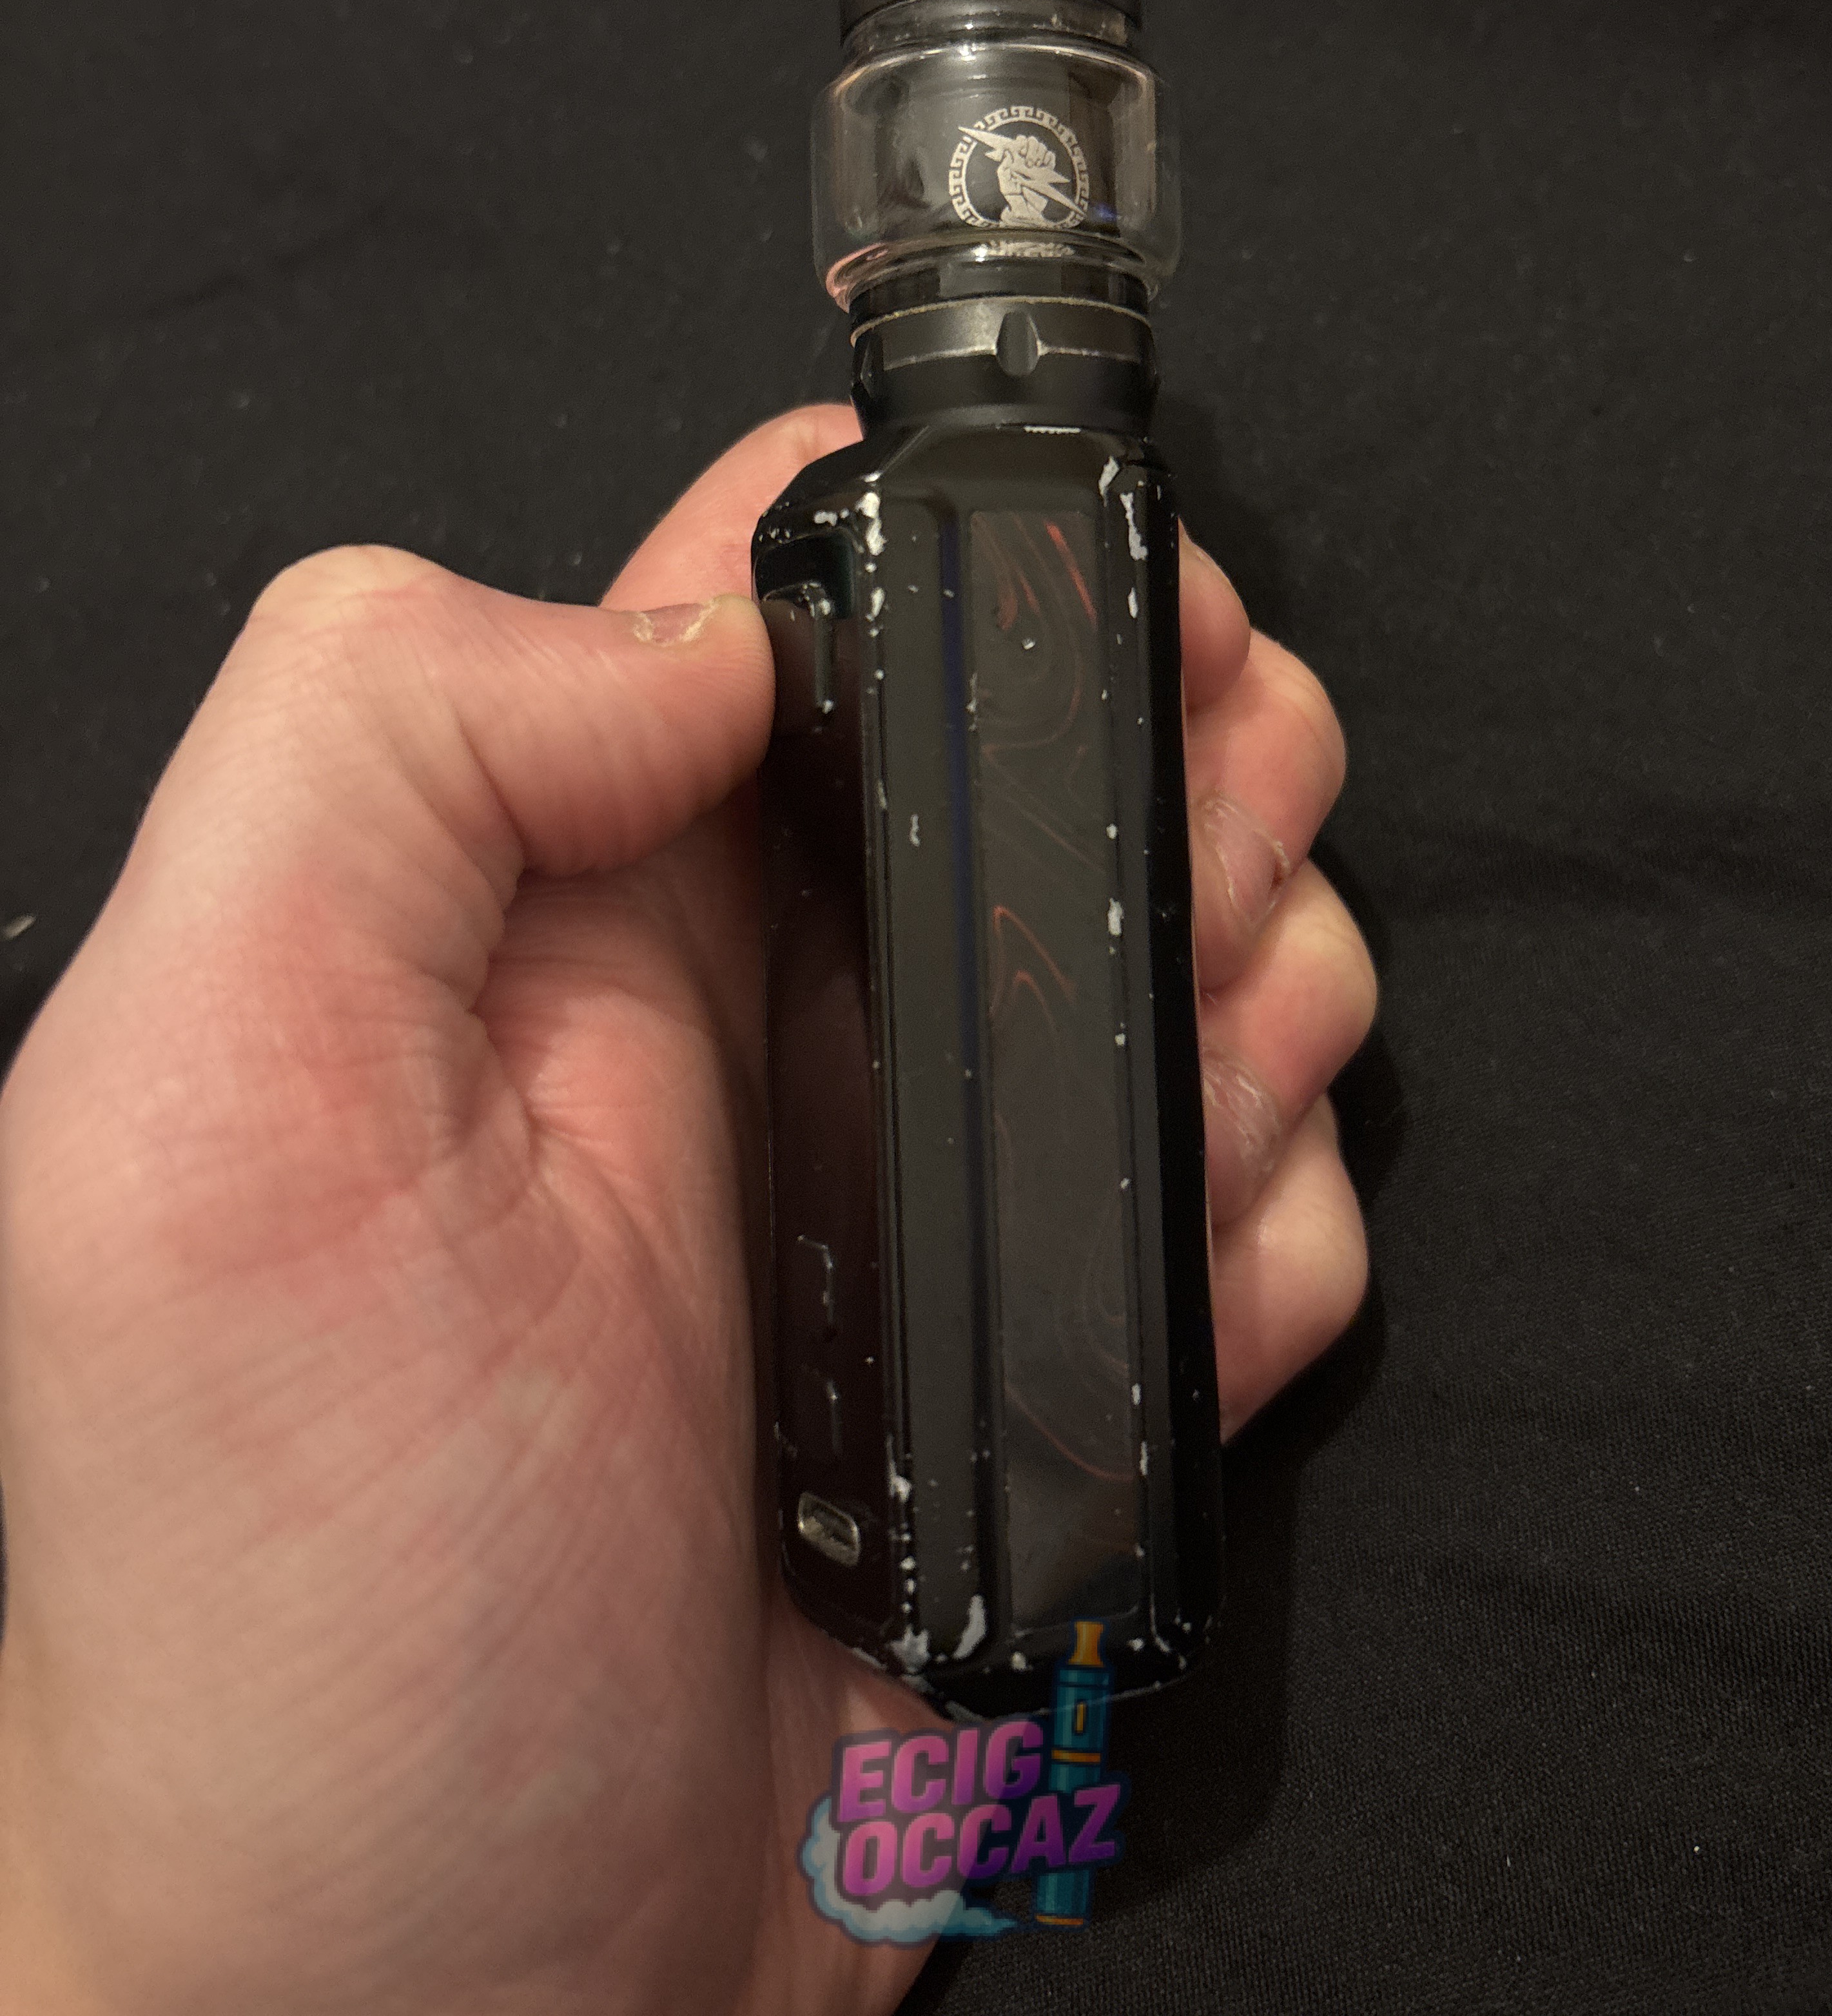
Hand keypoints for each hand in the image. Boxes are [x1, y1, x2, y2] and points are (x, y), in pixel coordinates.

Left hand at [0, 407, 1372, 2015]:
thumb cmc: (294, 1619)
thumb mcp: (206, 1121)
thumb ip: (387, 758)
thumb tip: (699, 640)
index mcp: (571, 906)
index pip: (804, 599)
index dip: (993, 562)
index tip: (1129, 620)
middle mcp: (746, 1020)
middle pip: (1051, 767)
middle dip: (1185, 780)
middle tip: (1198, 903)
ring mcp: (904, 1197)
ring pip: (1183, 966)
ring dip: (1263, 999)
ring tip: (1199, 1120)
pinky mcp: (1026, 1367)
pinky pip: (1234, 1211)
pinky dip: (1274, 1224)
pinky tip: (1196, 1304)